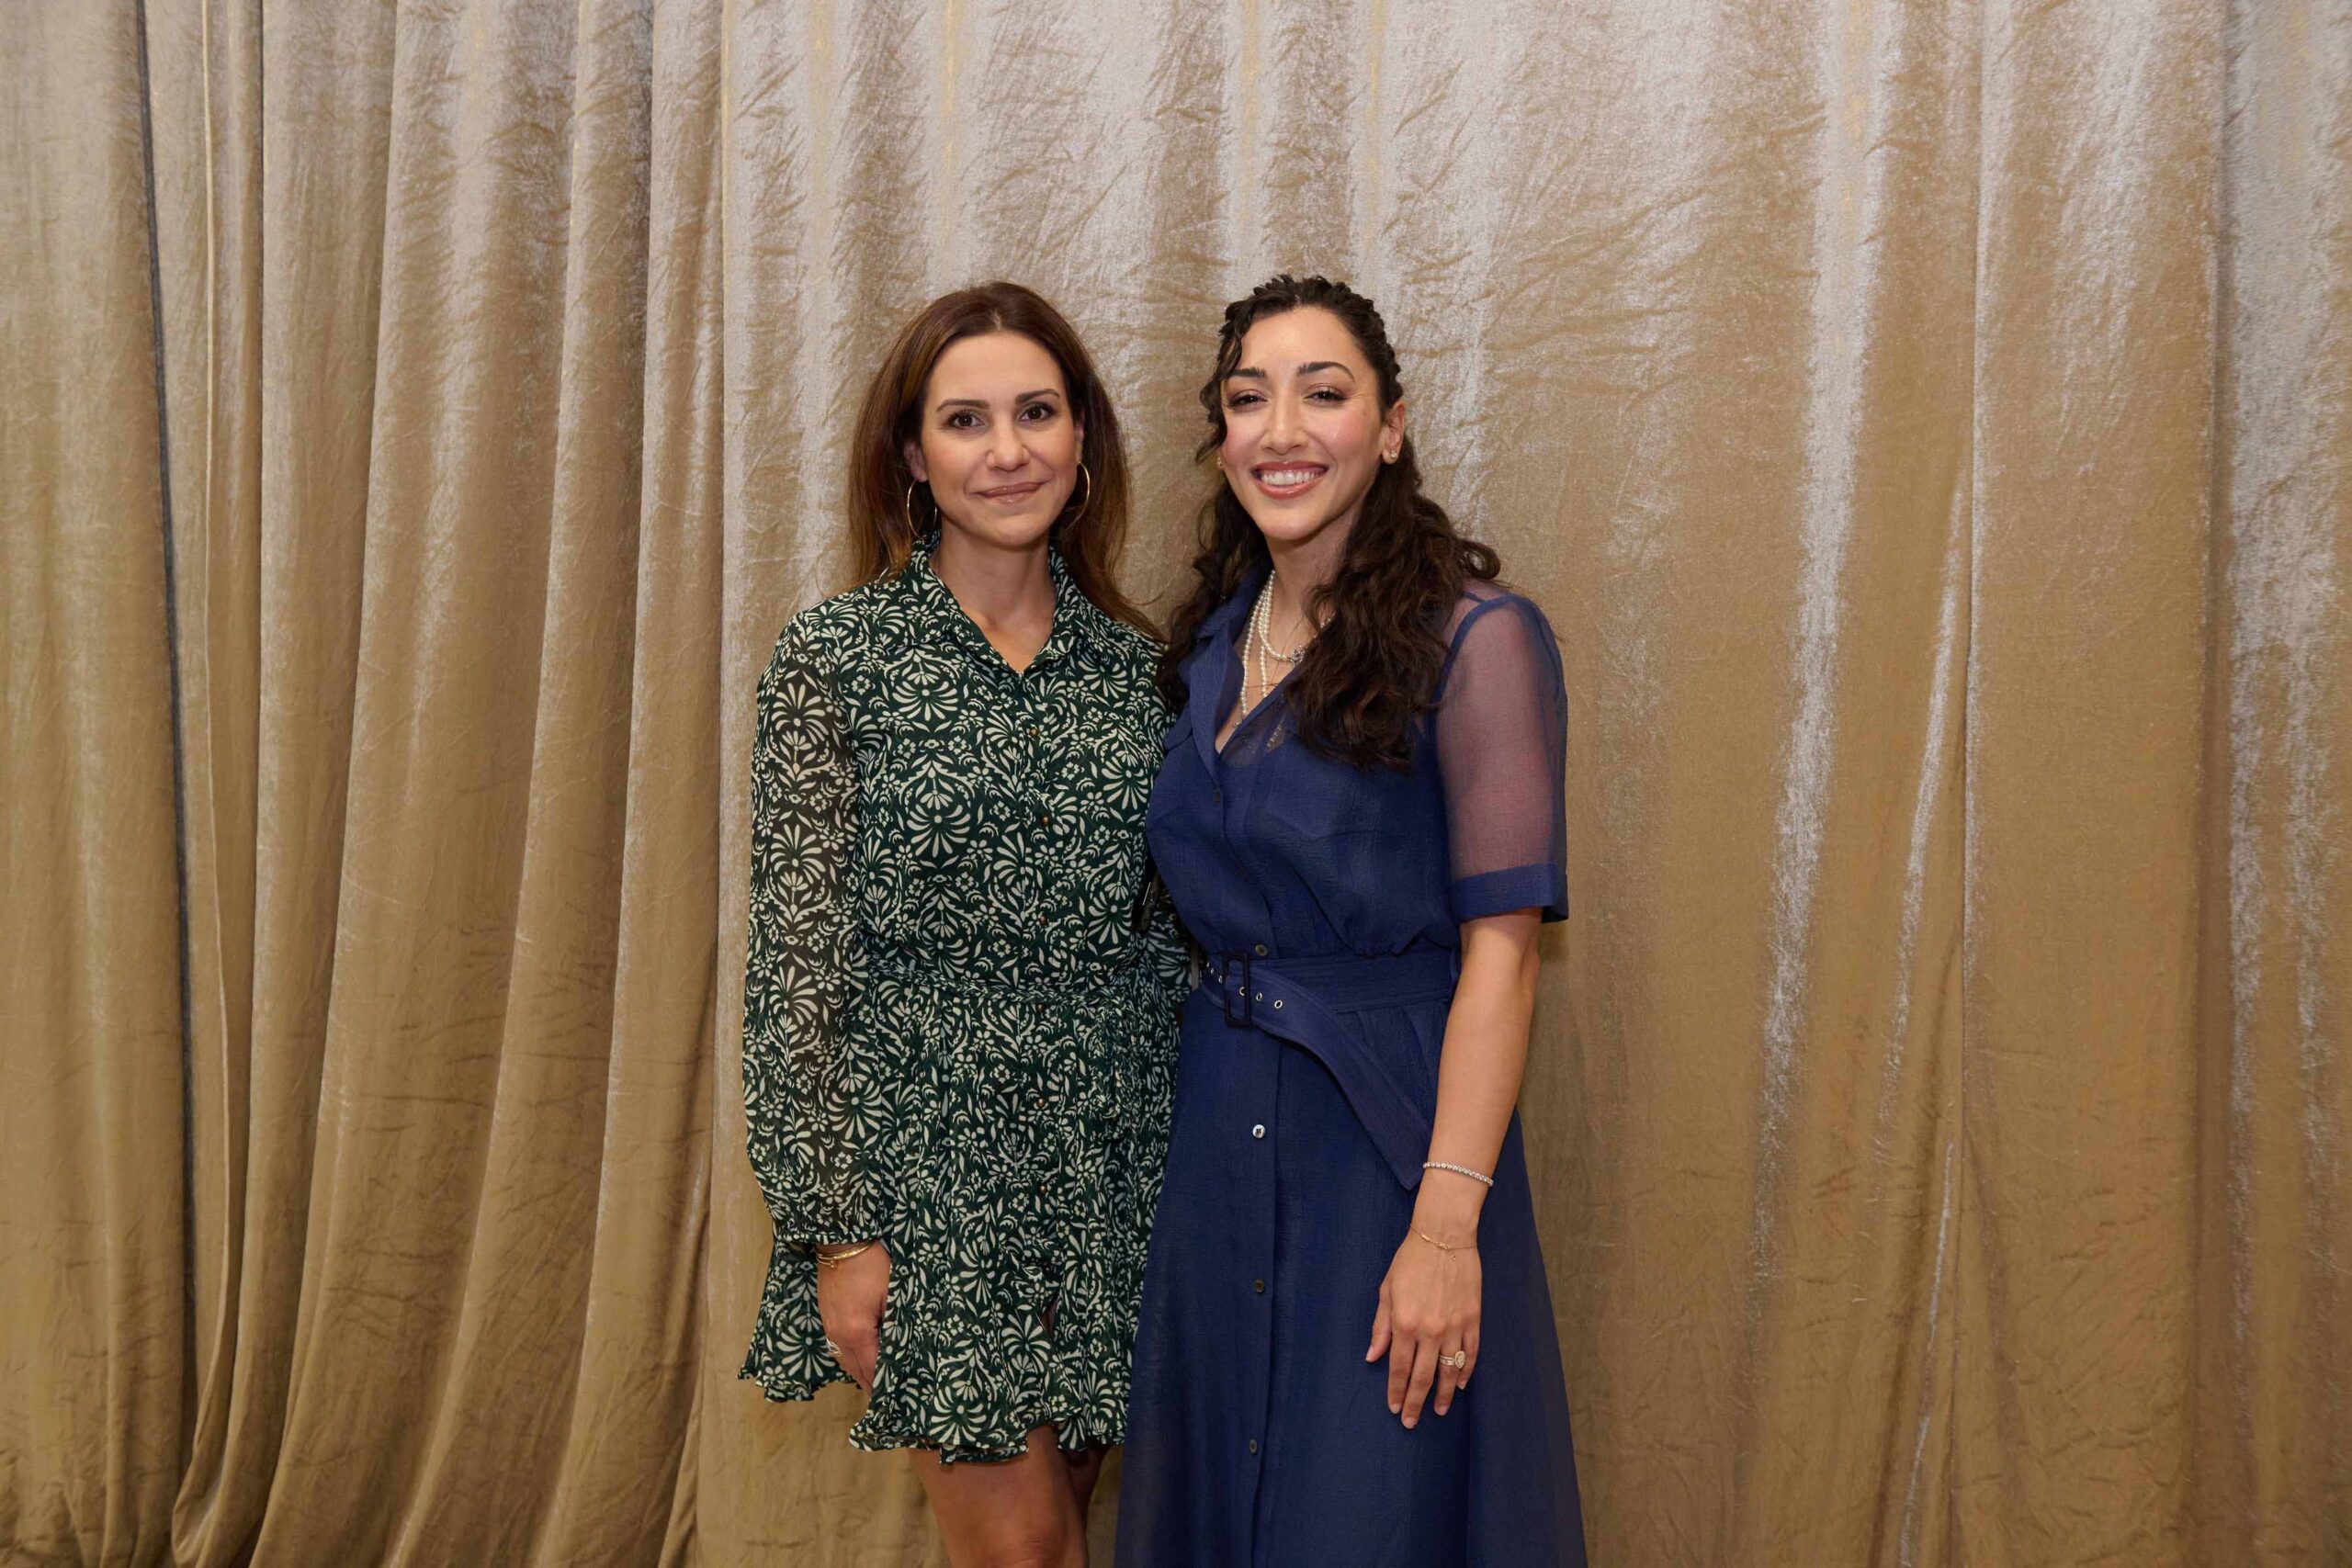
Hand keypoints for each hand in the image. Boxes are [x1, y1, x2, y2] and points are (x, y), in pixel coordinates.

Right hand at [814, 1241, 890, 1389]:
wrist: (841, 1244)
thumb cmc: (871, 1266)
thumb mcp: (892, 1293)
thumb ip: (897, 1323)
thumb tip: (904, 1346)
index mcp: (857, 1333)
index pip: (873, 1368)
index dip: (884, 1385)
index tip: (896, 1398)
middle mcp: (839, 1336)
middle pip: (856, 1371)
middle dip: (872, 1385)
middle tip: (888, 1400)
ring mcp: (830, 1329)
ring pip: (845, 1362)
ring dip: (860, 1374)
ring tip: (875, 1385)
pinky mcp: (827, 1319)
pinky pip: (838, 1350)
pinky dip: (850, 1360)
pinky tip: (861, 1361)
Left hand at [1365, 1220, 1480, 1427]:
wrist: (1444, 1236)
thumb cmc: (1410, 1261)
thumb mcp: (1387, 1290)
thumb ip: (1381, 1326)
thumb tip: (1372, 1356)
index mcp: (1404, 1323)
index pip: (1398, 1367)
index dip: (1395, 1390)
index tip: (1393, 1408)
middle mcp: (1429, 1330)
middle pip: (1422, 1376)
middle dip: (1415, 1402)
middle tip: (1411, 1421)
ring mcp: (1454, 1327)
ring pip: (1449, 1371)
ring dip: (1444, 1395)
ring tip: (1439, 1411)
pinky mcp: (1473, 1320)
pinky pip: (1471, 1353)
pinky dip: (1466, 1372)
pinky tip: (1461, 1384)